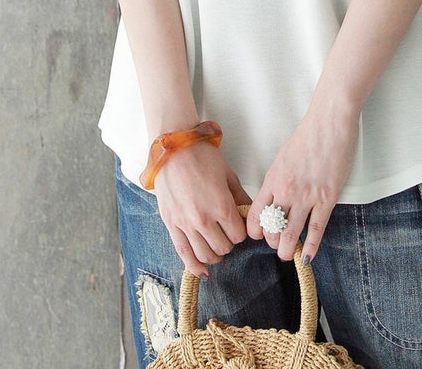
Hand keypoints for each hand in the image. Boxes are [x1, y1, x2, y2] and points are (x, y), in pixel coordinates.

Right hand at [154, 142, 251, 277]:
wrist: (173, 149)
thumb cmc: (203, 158)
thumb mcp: (228, 175)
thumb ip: (240, 197)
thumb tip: (250, 213)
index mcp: (221, 206)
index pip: (238, 235)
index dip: (241, 231)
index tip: (238, 224)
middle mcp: (203, 220)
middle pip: (224, 247)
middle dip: (229, 242)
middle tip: (227, 231)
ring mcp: (185, 224)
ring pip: (205, 255)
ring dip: (215, 254)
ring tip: (217, 244)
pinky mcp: (171, 225)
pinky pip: (183, 253)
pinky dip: (194, 267)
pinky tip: (202, 272)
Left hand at [248, 100, 358, 263]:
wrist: (330, 121)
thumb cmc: (308, 135)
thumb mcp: (283, 157)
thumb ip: (278, 180)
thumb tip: (276, 199)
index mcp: (273, 179)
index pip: (255, 216)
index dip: (256, 231)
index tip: (261, 234)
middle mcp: (286, 190)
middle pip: (271, 229)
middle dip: (272, 242)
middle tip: (277, 243)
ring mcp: (307, 196)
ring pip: (290, 235)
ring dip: (286, 250)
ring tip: (287, 254)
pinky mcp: (327, 198)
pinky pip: (316, 230)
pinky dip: (310, 247)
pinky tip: (307, 256)